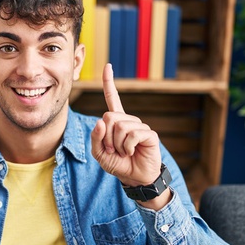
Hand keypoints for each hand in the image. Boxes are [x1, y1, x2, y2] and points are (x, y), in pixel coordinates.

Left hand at [91, 64, 169, 207]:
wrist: (135, 178)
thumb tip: (101, 121)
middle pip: (109, 117)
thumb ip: (95, 139)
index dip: (109, 83)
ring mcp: (139, 126)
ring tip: (123, 152)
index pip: (112, 99)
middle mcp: (128, 121)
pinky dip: (127, 147)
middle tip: (113, 149)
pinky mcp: (149, 134)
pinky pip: (132, 135)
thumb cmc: (118, 165)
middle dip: (106, 137)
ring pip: (119, 127)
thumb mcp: (100, 154)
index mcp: (116, 122)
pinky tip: (132, 152)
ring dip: (117, 145)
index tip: (108, 66)